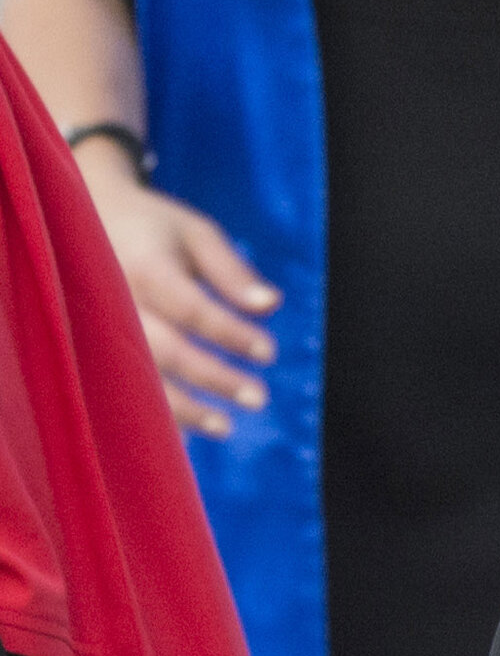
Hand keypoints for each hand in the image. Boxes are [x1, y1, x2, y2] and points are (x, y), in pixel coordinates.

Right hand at [85, 156, 275, 437]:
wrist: (73, 221)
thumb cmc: (150, 227)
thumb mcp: (194, 233)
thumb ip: (230, 271)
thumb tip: (270, 305)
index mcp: (143, 269)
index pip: (191, 309)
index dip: (230, 334)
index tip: (270, 353)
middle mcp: (110, 304)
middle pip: (163, 350)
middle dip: (213, 377)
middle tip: (259, 399)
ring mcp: (90, 330)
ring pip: (133, 378)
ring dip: (180, 408)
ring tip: (224, 427)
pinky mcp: (82, 349)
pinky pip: (113, 387)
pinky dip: (146, 412)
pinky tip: (181, 433)